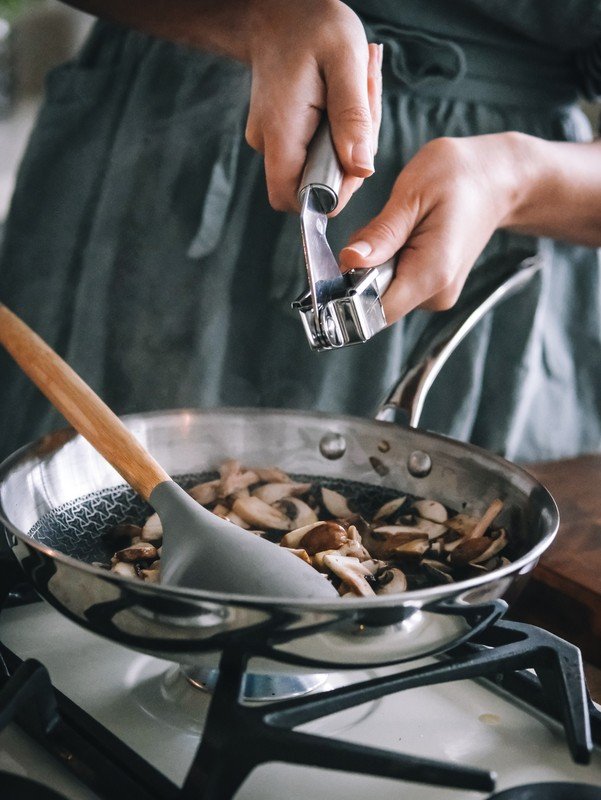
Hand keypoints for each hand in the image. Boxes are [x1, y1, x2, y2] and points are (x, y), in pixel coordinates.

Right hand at [243, 0, 382, 212]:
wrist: (281, 9)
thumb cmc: (314, 26)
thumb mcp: (346, 61)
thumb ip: (353, 118)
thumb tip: (362, 170)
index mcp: (281, 131)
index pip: (297, 199)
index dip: (332, 194)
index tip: (354, 156)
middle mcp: (270, 144)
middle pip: (316, 186)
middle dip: (350, 160)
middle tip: (365, 106)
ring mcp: (273, 142)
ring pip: (321, 167)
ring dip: (349, 141)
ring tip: (356, 92)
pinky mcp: (282, 137)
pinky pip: (318, 151)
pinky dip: (340, 132)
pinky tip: (345, 98)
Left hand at [339, 133, 526, 322]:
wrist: (496, 180)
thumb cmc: (458, 177)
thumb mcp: (413, 193)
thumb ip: (382, 234)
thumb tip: (350, 261)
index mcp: (432, 273)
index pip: (375, 310)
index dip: (349, 292)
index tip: (348, 259)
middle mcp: (437, 294)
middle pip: (374, 301)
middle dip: (362, 270)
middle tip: (380, 229)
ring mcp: (437, 295)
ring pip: (382, 292)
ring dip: (375, 263)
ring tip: (399, 228)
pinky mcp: (433, 290)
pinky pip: (395, 285)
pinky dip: (388, 263)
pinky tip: (405, 237)